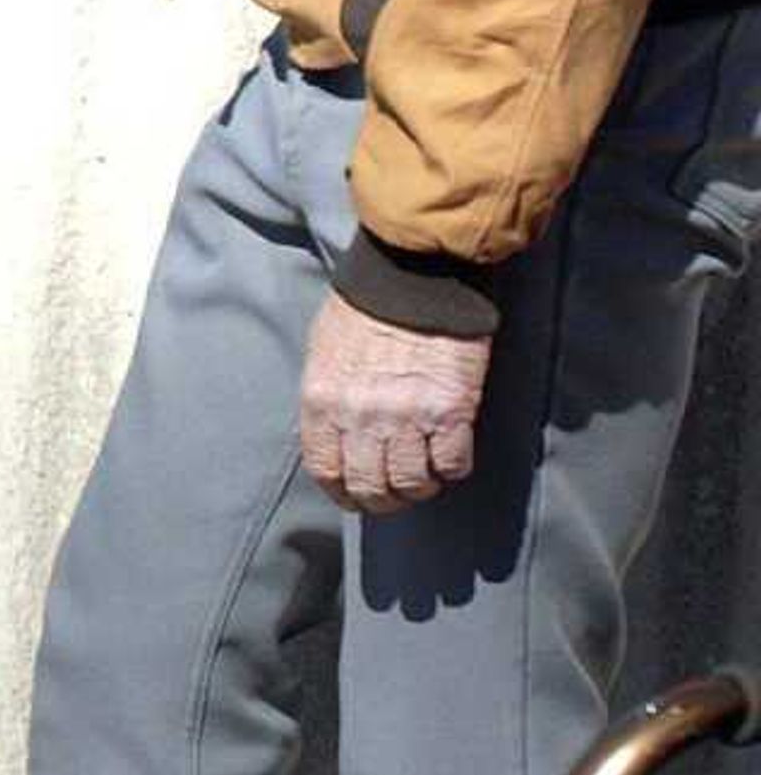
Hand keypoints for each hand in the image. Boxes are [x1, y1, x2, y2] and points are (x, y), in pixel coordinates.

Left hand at [298, 293, 491, 515]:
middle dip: (383, 500)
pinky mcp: (450, 410)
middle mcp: (360, 415)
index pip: (326, 471)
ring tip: (424, 476)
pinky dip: (451, 468)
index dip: (343, 493)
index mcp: (322, 400)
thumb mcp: (323, 351)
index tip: (356, 496)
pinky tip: (448, 455)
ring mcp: (406, 416)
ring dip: (419, 487)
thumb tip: (335, 439)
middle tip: (396, 494)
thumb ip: (327, 399)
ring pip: (412, 483)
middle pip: (370, 487)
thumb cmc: (365, 307)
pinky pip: (452, 464)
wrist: (412, 274)